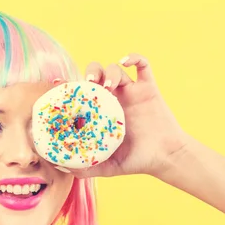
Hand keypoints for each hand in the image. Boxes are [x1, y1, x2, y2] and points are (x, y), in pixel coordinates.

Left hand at [55, 53, 187, 178]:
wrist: (165, 157)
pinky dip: (134, 57)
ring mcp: (132, 92)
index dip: (70, 85)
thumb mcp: (107, 167)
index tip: (59, 83)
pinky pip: (143, 65)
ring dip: (109, 71)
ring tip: (108, 85)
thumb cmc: (137, 161)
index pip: (83, 93)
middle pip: (97, 74)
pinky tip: (126, 61)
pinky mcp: (148, 88)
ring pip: (116, 69)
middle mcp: (115, 99)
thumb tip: (60, 166)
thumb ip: (86, 167)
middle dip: (90, 73)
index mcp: (103, 113)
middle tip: (88, 83)